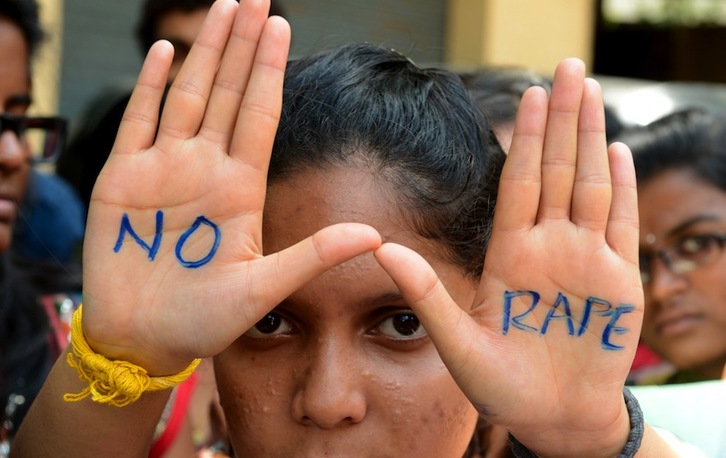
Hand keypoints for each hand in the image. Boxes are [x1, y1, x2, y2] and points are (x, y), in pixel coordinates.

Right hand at [81, 0, 380, 374]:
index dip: (270, 70)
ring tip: (222, 7)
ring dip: (204, 51)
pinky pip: (138, 121)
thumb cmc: (202, 320)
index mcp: (240, 188)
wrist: (143, 339)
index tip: (282, 25)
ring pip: (188, 95)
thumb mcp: (263, 289)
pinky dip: (150, 86)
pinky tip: (166, 52)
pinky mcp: (121, 179)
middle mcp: (205, 169)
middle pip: (228, 93)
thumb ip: (314, 256)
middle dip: (241, 44)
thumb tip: (376, 235)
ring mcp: (163, 169)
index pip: (260, 114)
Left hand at [376, 59, 641, 456]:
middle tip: (569, 67)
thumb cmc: (503, 388)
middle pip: (557, 170)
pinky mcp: (619, 282)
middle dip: (564, 119)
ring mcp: (586, 261)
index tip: (529, 95)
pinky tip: (616, 150)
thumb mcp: (458, 344)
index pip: (519, 182)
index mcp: (511, 255)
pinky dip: (622, 188)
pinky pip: (621, 226)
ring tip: (592, 92)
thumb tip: (382, 249)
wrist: (552, 420)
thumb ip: (426, 295)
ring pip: (590, 186)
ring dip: (592, 139)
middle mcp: (549, 248)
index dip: (525, 139)